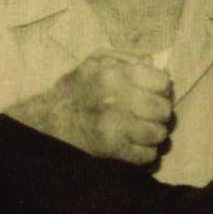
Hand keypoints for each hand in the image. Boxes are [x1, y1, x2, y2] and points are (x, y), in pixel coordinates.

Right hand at [5, 50, 172, 164]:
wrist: (49, 120)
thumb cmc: (75, 88)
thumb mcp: (95, 62)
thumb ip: (126, 58)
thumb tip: (152, 64)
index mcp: (115, 76)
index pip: (162, 82)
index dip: (162, 87)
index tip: (155, 91)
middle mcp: (118, 101)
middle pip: (164, 109)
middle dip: (161, 112)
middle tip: (153, 113)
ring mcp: (116, 127)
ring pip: (159, 133)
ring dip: (156, 133)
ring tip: (146, 130)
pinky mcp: (112, 150)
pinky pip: (147, 155)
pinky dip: (146, 152)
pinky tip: (137, 144)